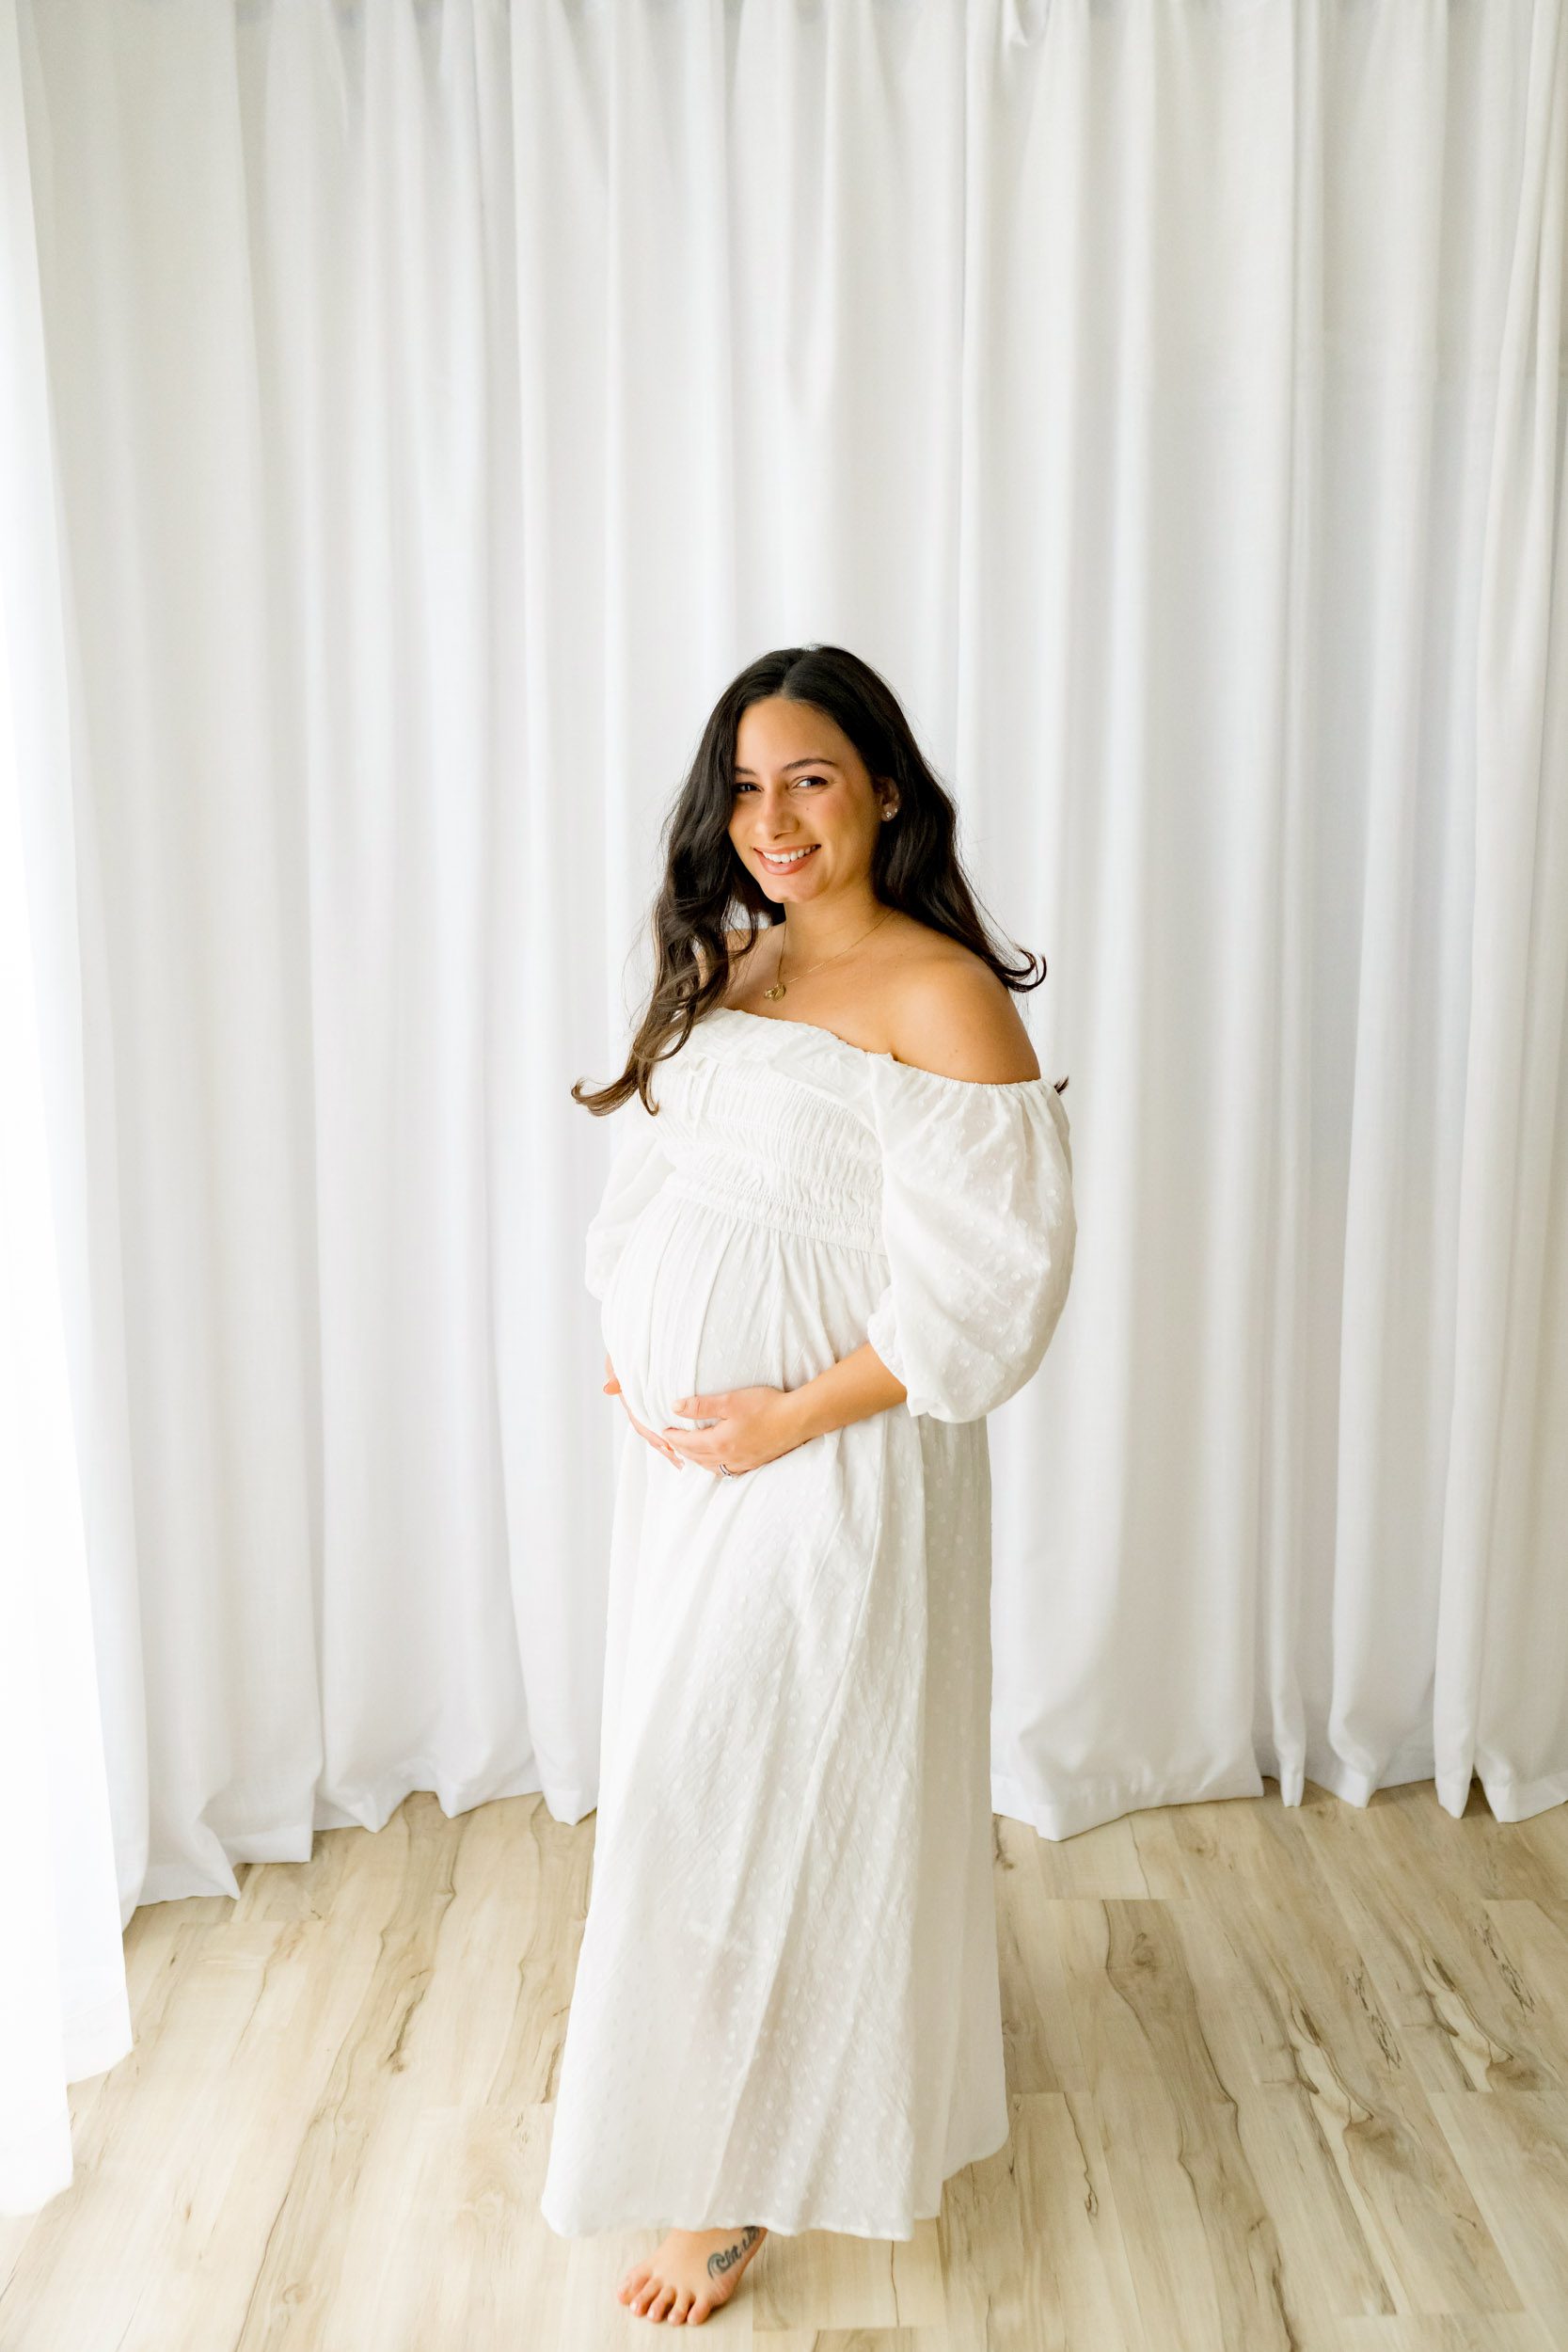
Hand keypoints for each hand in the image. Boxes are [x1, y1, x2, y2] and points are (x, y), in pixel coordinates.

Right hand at [603, 1352, 686, 1468]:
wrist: (638, 1337)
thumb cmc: (629, 1345)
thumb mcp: (620, 1357)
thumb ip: (616, 1372)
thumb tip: (607, 1388)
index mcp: (632, 1398)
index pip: (641, 1421)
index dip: (653, 1434)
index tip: (667, 1446)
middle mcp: (641, 1404)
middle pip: (651, 1431)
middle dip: (665, 1446)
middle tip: (679, 1460)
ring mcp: (650, 1403)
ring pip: (659, 1427)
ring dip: (671, 1443)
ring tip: (684, 1459)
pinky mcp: (661, 1400)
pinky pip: (669, 1418)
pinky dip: (677, 1431)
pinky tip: (689, 1441)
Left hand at [658, 1386, 806, 1477]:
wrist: (797, 1420)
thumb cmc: (765, 1406)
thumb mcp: (730, 1401)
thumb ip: (700, 1406)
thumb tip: (675, 1407)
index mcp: (719, 1442)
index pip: (688, 1443)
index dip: (674, 1438)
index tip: (664, 1432)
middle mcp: (728, 1457)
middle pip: (697, 1458)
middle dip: (682, 1451)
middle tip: (671, 1443)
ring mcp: (742, 1463)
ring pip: (711, 1467)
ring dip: (697, 1461)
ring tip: (689, 1453)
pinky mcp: (754, 1463)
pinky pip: (727, 1471)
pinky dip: (715, 1467)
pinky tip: (717, 1462)